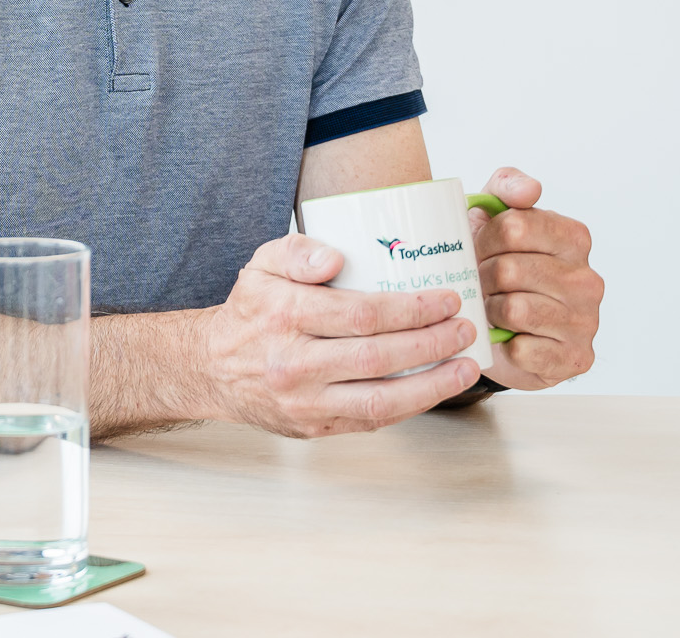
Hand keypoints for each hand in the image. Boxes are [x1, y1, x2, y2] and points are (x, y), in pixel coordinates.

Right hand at [191, 234, 479, 437]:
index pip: (360, 314)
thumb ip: (297, 251)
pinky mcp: (313, 428)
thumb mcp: (261, 265)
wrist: (213, 368)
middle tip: (464, 328)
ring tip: (466, 367)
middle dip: (432, 343)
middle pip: (379, 357)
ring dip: (433, 385)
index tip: (445, 300)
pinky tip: (433, 388)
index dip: (412, 309)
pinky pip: (371, 420)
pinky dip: (410, 406)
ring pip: (381, 399)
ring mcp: (304, 402)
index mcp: (283, 315)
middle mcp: (292, 363)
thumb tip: (336, 258)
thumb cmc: (250, 311)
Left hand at [471, 167, 603, 389]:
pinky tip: (508, 337)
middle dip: (481, 278)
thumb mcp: (495, 217)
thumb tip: (530, 190)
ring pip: (515, 310)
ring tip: (491, 308)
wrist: (502, 326)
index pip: (514, 226)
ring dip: (490, 311)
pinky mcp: (574, 357)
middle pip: (509, 270)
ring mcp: (586, 320)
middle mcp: (587, 279)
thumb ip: (508, 187)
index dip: (482, 239)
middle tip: (479, 284)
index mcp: (573, 238)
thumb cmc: (498, 265)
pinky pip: (523, 349)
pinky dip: (504, 345)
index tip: (477, 248)